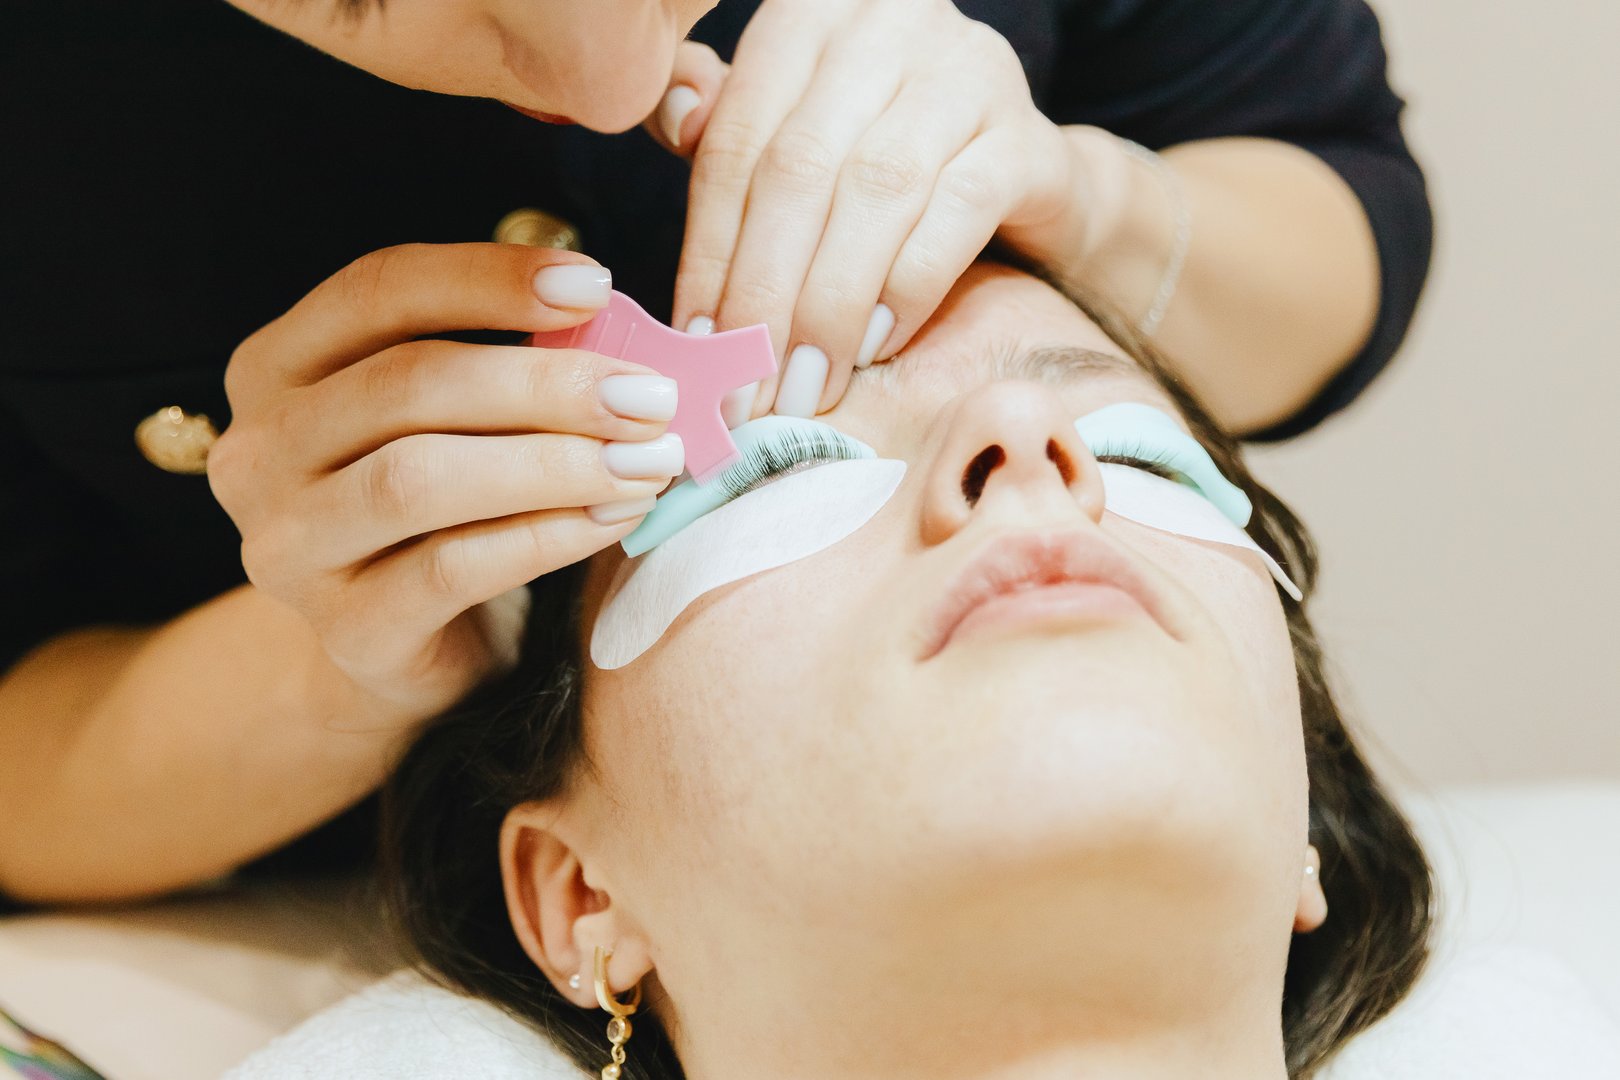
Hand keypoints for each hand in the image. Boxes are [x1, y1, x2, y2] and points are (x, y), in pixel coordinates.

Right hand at [208, 244, 684, 717]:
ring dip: (553, 462)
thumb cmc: (444, 509)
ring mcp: (290, 545)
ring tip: (646, 460)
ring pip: (419, 478)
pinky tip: (614, 517)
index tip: (594, 283)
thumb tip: (620, 341)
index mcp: (278, 366)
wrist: (407, 650)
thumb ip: (508, 369)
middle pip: (407, 385)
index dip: (488, 277)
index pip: (377, 291)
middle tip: (649, 397)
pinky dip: (547, 535)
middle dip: (546, 384)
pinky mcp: (347, 628)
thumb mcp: (459, 422)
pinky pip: (453, 568)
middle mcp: (261, 450)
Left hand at [646, 0, 1074, 419]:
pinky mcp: (1026, 135)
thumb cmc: (880, 158)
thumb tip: (676, 119)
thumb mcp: (792, 134)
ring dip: (829, 306)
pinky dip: (906, 289)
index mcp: (808, 15)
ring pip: (875, 193)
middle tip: (746, 387)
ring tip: (803, 385)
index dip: (708, 252)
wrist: (1020, 173)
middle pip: (799, 170)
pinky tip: (874, 346)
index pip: (737, 143)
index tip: (697, 347)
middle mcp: (886, 25)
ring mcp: (965, 72)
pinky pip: (958, 213)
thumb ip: (725, 131)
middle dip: (764, 294)